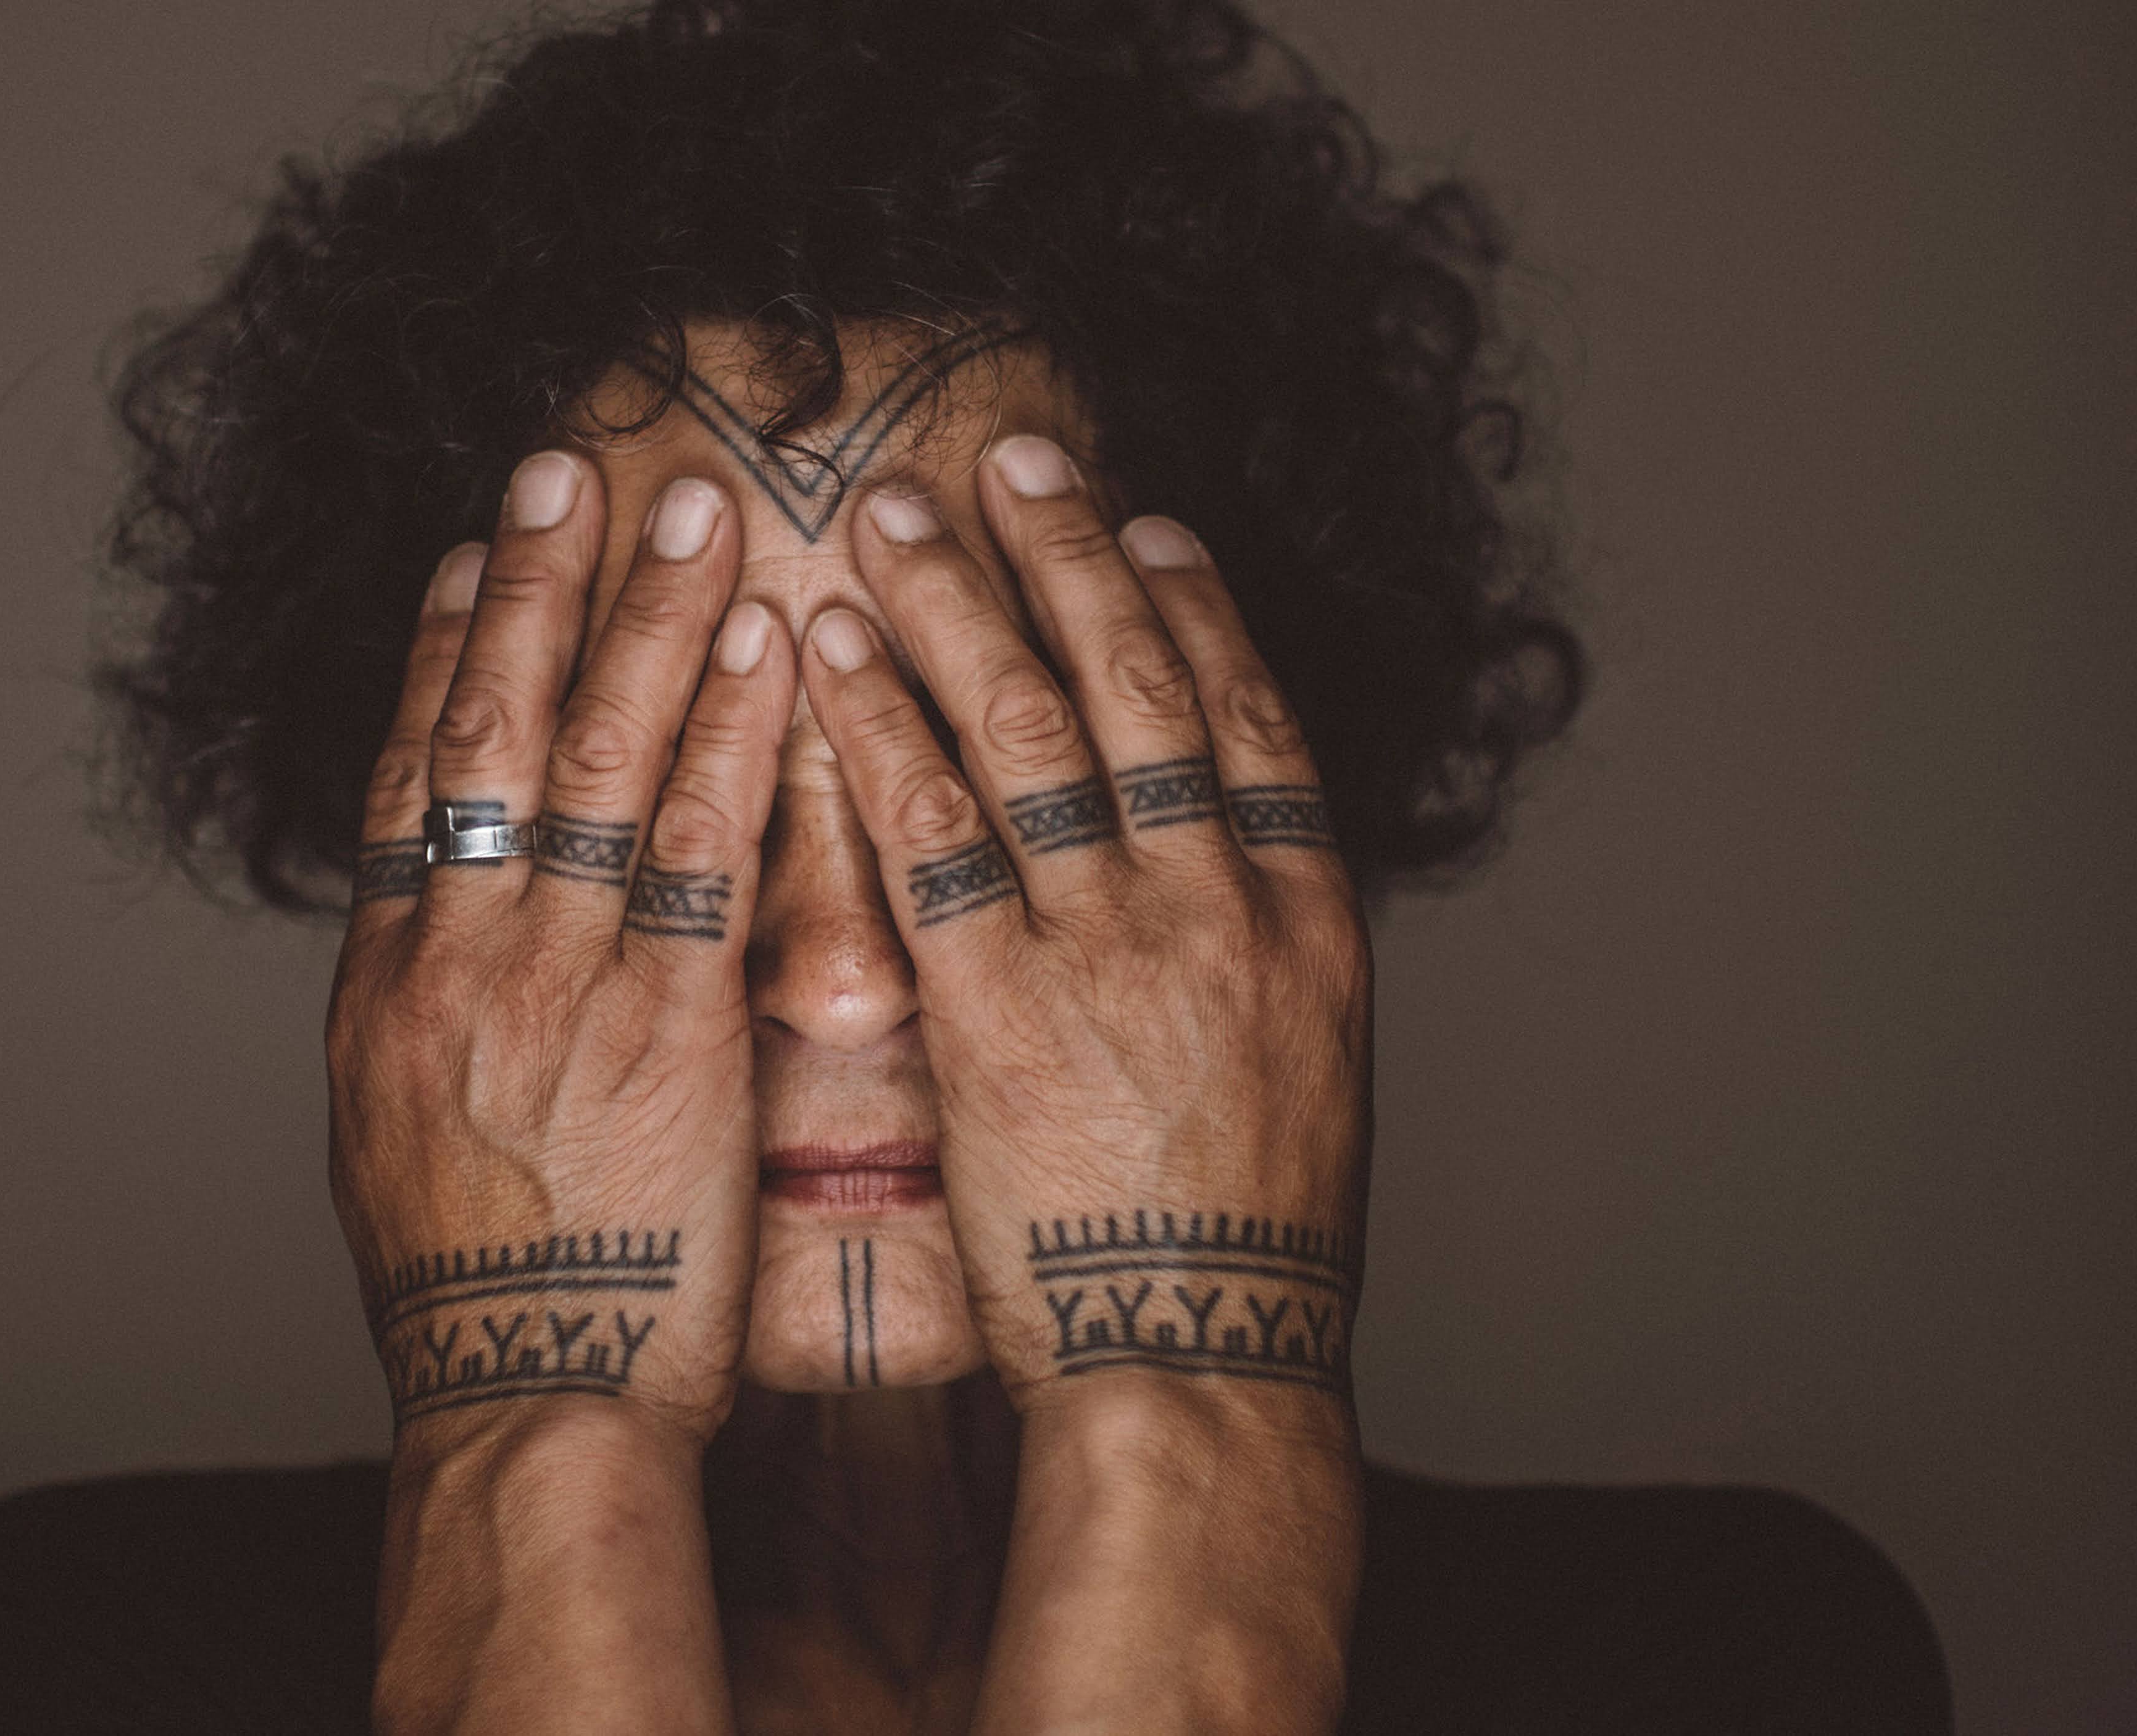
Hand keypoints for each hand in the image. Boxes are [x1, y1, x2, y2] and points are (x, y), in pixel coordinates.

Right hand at [326, 451, 792, 1447]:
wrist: (527, 1399)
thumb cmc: (483, 1293)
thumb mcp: (403, 1135)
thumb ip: (431, 1016)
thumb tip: (447, 941)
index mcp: (389, 980)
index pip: (409, 774)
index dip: (443, 651)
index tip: (474, 553)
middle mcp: (460, 954)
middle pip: (493, 731)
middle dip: (537, 587)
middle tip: (568, 464)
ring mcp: (560, 983)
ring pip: (599, 763)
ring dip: (646, 623)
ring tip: (688, 510)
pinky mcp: (671, 1026)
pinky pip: (706, 851)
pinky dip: (734, 741)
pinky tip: (768, 650)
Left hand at [799, 434, 1371, 1411]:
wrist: (1201, 1359)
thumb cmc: (1240, 1238)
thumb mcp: (1299, 1068)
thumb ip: (1254, 950)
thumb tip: (1214, 870)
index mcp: (1306, 917)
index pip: (1258, 719)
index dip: (1199, 610)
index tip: (1151, 524)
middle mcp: (1221, 901)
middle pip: (1141, 685)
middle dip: (1071, 558)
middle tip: (1015, 457)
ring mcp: (1114, 944)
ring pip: (1032, 724)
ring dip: (960, 602)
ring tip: (898, 509)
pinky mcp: (1001, 1002)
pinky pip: (930, 826)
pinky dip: (879, 722)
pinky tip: (830, 646)